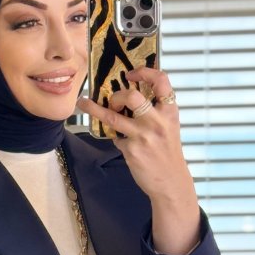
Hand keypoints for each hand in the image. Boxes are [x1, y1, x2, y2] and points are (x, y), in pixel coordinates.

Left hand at [76, 66, 200, 252]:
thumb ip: (155, 110)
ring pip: (113, 117)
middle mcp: (157, 121)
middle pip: (132, 97)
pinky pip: (115, 137)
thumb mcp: (168, 126)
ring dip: (94, 109)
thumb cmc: (167, 152)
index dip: (144, 72)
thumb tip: (128, 95)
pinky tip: (120, 140)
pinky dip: (115, 137)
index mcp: (169, 111)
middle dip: (117, 95)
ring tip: (84, 104)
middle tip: (113, 99)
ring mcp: (143, 136)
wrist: (171, 182)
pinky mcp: (131, 150)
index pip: (161, 81)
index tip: (130, 74)